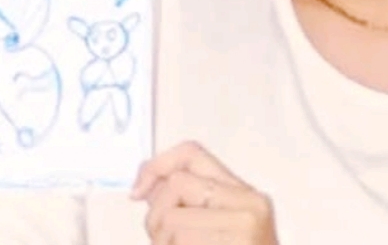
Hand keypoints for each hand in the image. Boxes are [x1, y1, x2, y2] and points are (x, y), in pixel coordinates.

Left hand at [132, 141, 278, 244]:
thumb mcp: (219, 230)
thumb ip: (189, 203)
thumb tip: (146, 184)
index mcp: (246, 194)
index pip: (193, 153)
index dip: (157, 165)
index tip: (138, 190)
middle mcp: (249, 205)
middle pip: (176, 186)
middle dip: (157, 218)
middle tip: (165, 242)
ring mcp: (243, 230)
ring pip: (171, 222)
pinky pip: (178, 244)